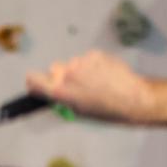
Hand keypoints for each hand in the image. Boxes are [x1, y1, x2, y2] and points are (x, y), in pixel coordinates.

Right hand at [26, 50, 158, 124]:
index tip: (38, 84)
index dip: (35, 81)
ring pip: (74, 63)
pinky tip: (105, 75)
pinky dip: (94, 65)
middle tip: (78, 85)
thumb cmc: (107, 111)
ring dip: (81, 70)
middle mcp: (68, 73)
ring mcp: (81, 61)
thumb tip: (55, 93)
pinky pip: (88, 59)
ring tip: (97, 82)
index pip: (33, 79)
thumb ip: (63, 99)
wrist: (133, 98)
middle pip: (54, 68)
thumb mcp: (79, 112)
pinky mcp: (94, 54)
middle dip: (62, 75)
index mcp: (61, 91)